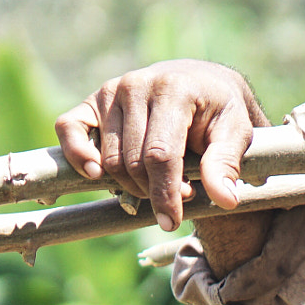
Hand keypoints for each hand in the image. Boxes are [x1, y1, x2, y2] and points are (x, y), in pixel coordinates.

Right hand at [54, 59, 267, 230]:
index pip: (160, 155)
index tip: (171, 221)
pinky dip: (76, 155)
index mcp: (173, 89)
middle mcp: (136, 85)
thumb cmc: (218, 112)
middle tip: (176, 198)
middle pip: (132, 163)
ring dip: (129, 184)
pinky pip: (68, 128)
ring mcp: (111, 91)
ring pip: (107, 159)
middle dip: (152, 191)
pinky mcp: (93, 101)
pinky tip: (96, 174)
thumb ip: (226, 164)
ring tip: (157, 184)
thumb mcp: (236, 133)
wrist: (200, 82)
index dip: (164, 193)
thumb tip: (226, 199)